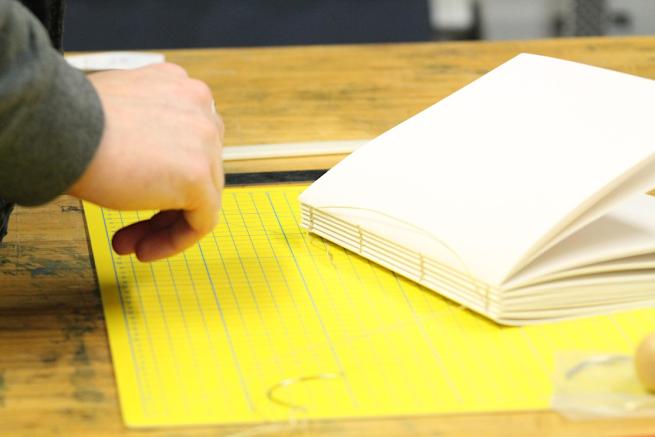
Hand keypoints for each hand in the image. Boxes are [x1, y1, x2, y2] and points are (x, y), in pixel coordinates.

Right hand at [68, 63, 223, 261]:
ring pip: (201, 197)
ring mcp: (206, 141)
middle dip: (162, 204)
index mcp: (180, 87)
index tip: (134, 193)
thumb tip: (148, 158)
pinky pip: (202, 221)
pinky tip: (143, 250)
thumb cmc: (71, 120)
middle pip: (198, 170)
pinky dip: (176, 241)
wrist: (59, 128)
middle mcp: (200, 107)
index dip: (163, 175)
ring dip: (163, 226)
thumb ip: (145, 127)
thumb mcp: (118, 110)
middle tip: (129, 227)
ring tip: (129, 243)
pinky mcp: (200, 175)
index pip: (188, 142)